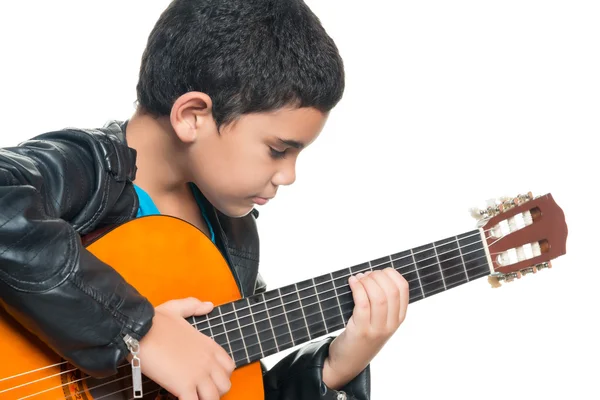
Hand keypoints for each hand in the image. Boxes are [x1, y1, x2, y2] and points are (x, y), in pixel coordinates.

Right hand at [135, 297, 234, 399]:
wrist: (140, 330)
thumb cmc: (155, 321)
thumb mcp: (177, 308)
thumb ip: (194, 306)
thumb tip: (208, 305)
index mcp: (208, 345)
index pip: (229, 366)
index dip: (221, 374)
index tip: (209, 377)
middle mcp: (207, 361)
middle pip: (225, 385)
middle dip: (214, 390)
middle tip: (199, 390)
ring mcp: (198, 374)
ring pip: (213, 398)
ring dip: (203, 399)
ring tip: (190, 396)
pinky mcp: (184, 386)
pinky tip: (177, 399)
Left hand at [322, 268, 408, 389]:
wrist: (348, 362)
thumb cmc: (361, 336)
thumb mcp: (379, 321)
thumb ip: (382, 302)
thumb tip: (373, 274)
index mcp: (398, 318)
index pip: (403, 287)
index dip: (390, 273)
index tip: (377, 272)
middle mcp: (391, 324)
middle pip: (390, 290)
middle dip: (376, 275)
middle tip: (364, 275)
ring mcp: (377, 329)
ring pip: (378, 296)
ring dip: (366, 281)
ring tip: (357, 279)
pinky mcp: (361, 331)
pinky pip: (362, 303)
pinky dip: (357, 288)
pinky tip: (351, 282)